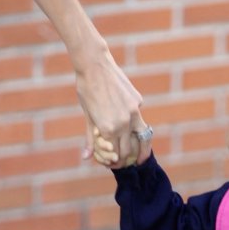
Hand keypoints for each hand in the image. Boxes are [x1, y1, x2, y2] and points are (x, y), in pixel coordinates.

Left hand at [75, 45, 145, 166]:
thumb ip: (90, 138)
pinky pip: (138, 117)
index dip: (114, 162)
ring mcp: (133, 111)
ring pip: (142, 137)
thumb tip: (86, 157)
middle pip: (129, 149)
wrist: (94, 65)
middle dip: (126, 159)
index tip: (113, 164)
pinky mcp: (138, 101)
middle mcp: (124, 122)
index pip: (115, 154)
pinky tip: (129, 123)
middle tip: (125, 162)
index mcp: (108, 128)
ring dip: (141, 149)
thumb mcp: (87, 115)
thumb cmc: (86, 90)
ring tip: (141, 157)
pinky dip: (135, 124)